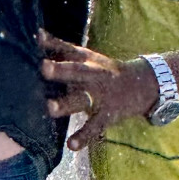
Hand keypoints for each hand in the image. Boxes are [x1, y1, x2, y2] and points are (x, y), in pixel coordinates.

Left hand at [41, 32, 158, 152]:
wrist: (142, 84)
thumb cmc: (103, 69)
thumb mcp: (86, 56)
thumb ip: (60, 47)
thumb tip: (37, 34)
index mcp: (87, 61)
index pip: (68, 50)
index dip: (53, 44)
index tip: (37, 38)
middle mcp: (93, 76)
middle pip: (76, 71)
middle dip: (61, 70)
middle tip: (44, 68)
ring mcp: (101, 96)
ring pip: (81, 99)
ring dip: (66, 104)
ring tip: (50, 108)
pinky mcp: (107, 115)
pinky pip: (94, 127)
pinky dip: (83, 136)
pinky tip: (71, 145)